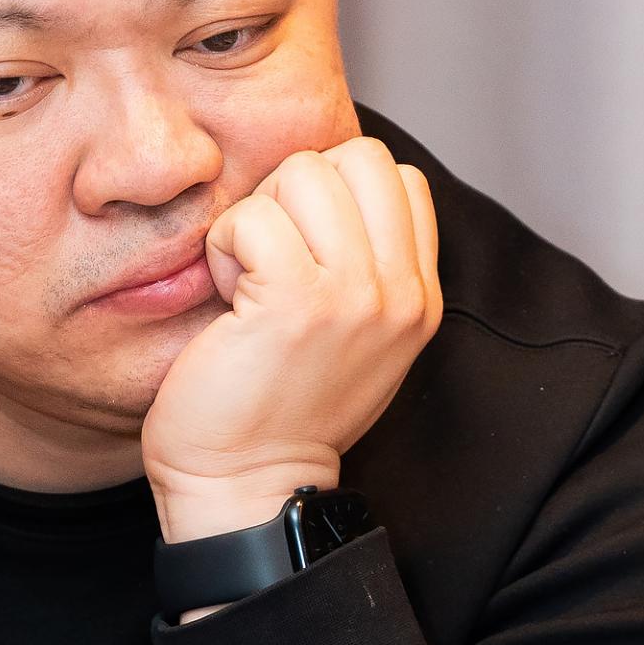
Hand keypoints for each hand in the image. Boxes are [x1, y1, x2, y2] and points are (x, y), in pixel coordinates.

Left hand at [143, 134, 440, 544]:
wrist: (246, 487)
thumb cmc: (277, 411)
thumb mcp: (354, 337)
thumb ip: (365, 267)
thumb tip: (328, 188)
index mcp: (418, 298)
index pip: (397, 177)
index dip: (335, 193)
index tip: (303, 251)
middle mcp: (399, 293)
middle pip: (356, 157)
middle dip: (297, 191)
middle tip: (270, 259)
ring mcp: (354, 296)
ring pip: (303, 172)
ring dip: (257, 219)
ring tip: (249, 282)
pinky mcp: (295, 301)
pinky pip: (252, 217)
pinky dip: (225, 246)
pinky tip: (228, 299)